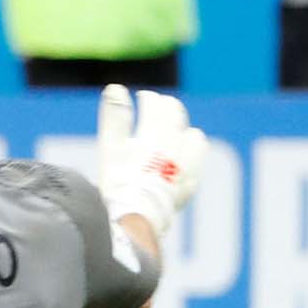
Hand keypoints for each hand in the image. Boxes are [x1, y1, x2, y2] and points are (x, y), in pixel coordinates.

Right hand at [95, 85, 207, 239]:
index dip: (148, 98)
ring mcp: (187, 167)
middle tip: (154, 112)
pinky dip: (189, 158)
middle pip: (178, 115)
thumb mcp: (110, 148)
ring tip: (170, 137)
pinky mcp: (190, 186)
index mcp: (156, 133)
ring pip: (196, 137)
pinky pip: (197, 164)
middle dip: (166, 109)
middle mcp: (177, 146)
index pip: (158, 104)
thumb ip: (115, 117)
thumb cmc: (118, 183)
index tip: (141, 99)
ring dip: (184, 132)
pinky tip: (177, 164)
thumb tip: (116, 88)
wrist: (135, 220)